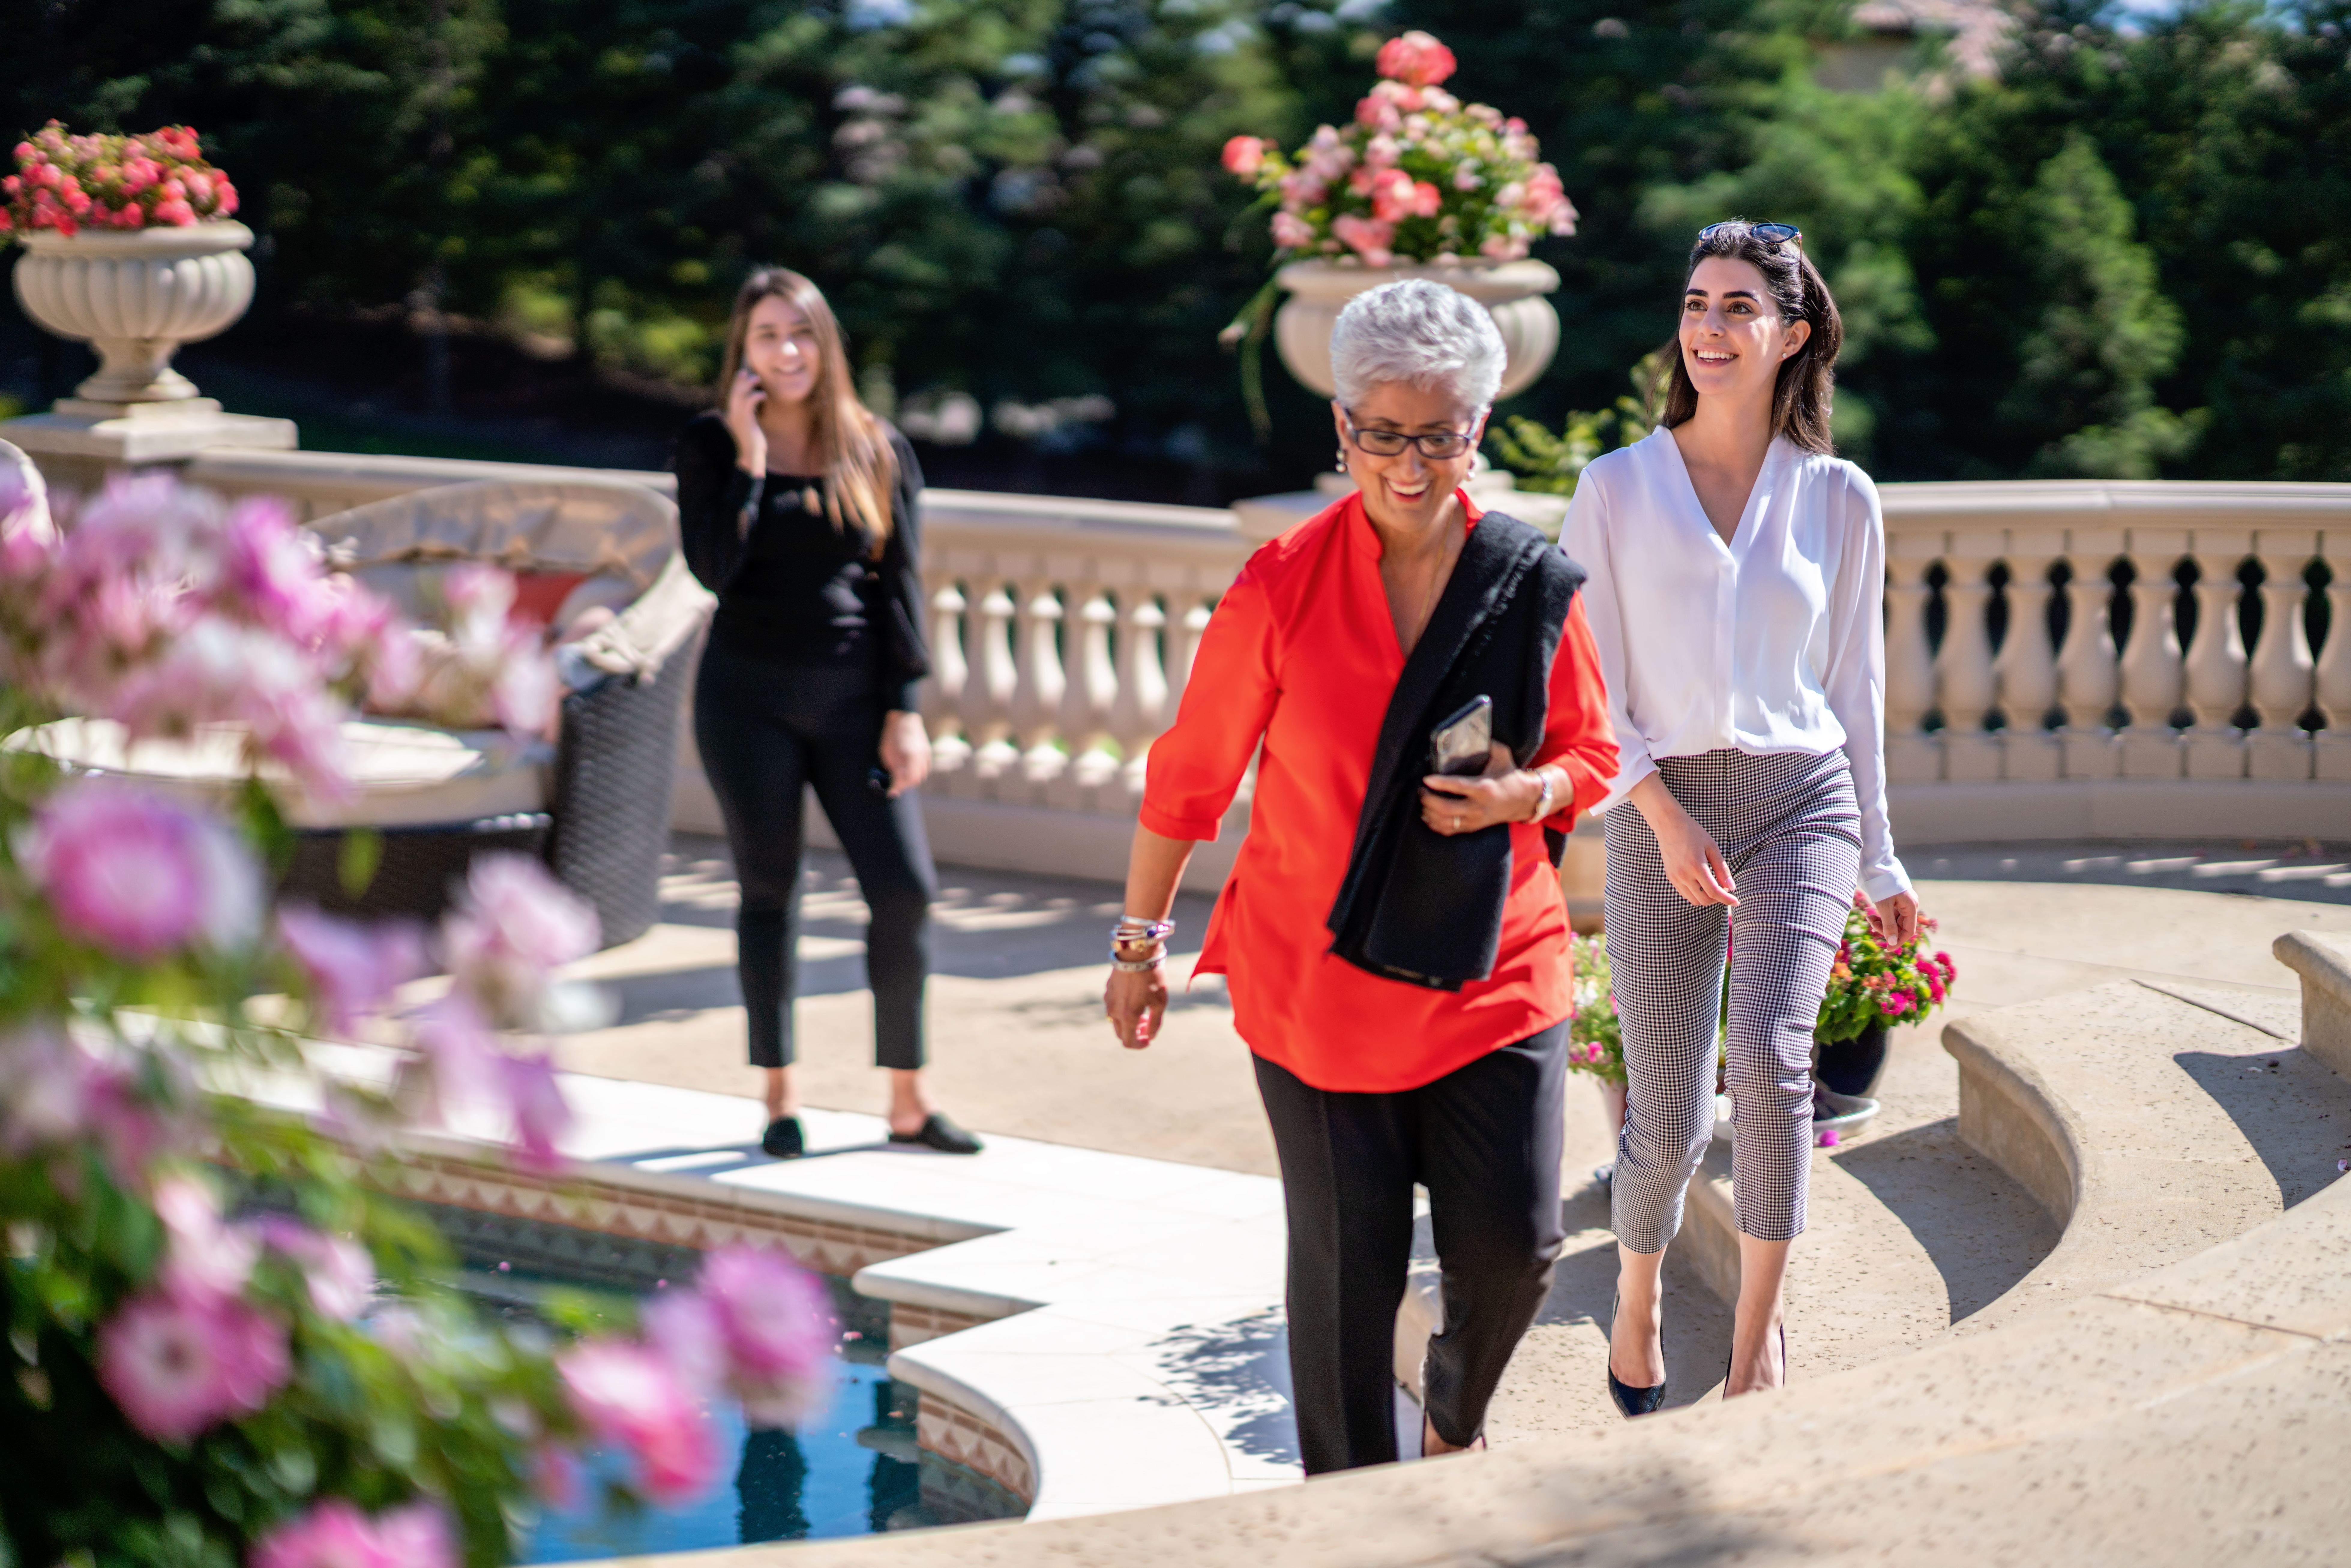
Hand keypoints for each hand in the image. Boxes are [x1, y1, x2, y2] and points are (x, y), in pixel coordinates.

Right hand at [724, 368, 767, 475]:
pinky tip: (763, 395)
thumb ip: (748, 417)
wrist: (750, 458)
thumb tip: (750, 410)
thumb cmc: (752, 444)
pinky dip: (756, 397)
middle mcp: (733, 416)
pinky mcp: (746, 422)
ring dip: (747, 385)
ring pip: (739, 396)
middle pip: (733, 393)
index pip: (732, 397)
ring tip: (757, 378)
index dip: (736, 385)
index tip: (741, 375)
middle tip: (745, 371)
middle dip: (738, 381)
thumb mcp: (749, 428)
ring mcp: (738, 419)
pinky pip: (749, 404)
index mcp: (733, 416)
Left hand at [879, 710, 930, 796]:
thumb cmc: (892, 734)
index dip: (899, 788)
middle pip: (916, 779)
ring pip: (921, 775)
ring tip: (899, 778)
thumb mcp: (887, 752)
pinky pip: (924, 768)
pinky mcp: (927, 753)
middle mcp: (922, 755)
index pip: (908, 779)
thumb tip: (897, 785)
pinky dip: (916, 773)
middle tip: (894, 787)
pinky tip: (907, 771)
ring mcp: (926, 754)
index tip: (890, 793)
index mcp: (911, 755)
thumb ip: (894, 769)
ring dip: (911, 780)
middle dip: (905, 785)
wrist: (904, 717)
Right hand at [1105, 964, 1168, 1050]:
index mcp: (1128, 1016)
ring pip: (1116, 1021)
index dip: (1139, 1045)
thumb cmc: (1152, 977)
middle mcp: (1114, 1011)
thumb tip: (1150, 1036)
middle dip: (1134, 1033)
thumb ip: (1155, 1023)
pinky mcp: (1107, 990)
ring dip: (1128, 1021)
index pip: (1128, 1042)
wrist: (1136, 953)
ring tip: (1143, 1009)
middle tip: (1147, 1022)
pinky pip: (1113, 1007)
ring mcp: (1108, 1000)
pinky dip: (1123, 1009)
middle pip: (1121, 1033)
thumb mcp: (1160, 1002)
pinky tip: (1135, 997)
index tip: (1149, 1039)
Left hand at [1419, 744, 1536, 835]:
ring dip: (1429, 813)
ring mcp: (1475, 820)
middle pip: (1446, 809)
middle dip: (1428, 800)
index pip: (1458, 786)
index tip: (1426, 779)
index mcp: (1484, 787)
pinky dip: (1435, 824)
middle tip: (1421, 790)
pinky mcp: (1473, 827)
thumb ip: (1488, 744)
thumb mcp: (1502, 755)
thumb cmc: (1510, 775)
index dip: (1440, 783)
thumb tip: (1471, 731)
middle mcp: (1478, 806)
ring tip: (1422, 801)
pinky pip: (1449, 830)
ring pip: (1445, 823)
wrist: (1524, 800)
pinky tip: (1428, 815)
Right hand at [1626, 776, 1736, 908]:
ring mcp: (1675, 877)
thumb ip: (1722, 869)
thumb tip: (1731, 888)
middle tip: (1726, 891)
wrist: (1669, 824)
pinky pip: (1685, 894)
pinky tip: (1702, 884)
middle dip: (1718, 900)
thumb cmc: (1693, 833)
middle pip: (1704, 900)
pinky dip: (1696, 893)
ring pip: (1694, 900)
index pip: (1714, 891)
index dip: (1727, 899)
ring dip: (1707, 898)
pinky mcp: (1670, 877)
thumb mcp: (1712, 847)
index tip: (1736, 901)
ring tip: (1715, 888)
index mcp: (1696, 866)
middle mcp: (1683, 875)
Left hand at [1867, 890, 1922, 947]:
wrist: (1877, 867)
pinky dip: (1881, 917)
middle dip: (1885, 929)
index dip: (1898, 941)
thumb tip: (1892, 943)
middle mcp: (1909, 906)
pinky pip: (1890, 914)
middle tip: (1871, 924)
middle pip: (1900, 926)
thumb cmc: (1882, 885)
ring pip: (1893, 920)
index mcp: (1911, 907)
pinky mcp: (1896, 900)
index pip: (1909, 930)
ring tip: (1869, 918)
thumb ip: (1889, 925)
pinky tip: (1871, 917)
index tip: (1887, 948)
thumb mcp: (1884, 906)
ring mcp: (1903, 903)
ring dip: (1881, 922)